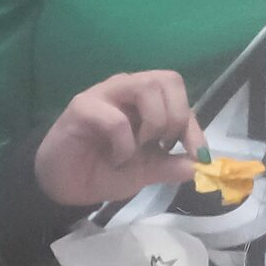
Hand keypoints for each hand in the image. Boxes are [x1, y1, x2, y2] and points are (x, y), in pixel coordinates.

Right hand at [33, 71, 207, 207]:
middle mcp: (127, 90)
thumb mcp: (148, 171)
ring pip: (144, 86)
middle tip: (163, 144)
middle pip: (167, 79)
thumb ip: (172, 166)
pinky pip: (115, 118)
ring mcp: (103, 95)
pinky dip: (125, 143)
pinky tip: (117, 158)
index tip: (198, 155)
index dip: (194, 125)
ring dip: (153, 121)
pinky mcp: (81, 108)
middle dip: (176, 116)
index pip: (180, 96)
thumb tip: (198, 165)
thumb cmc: (107, 170)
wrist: (68, 185)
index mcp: (146, 101)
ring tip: (142, 146)